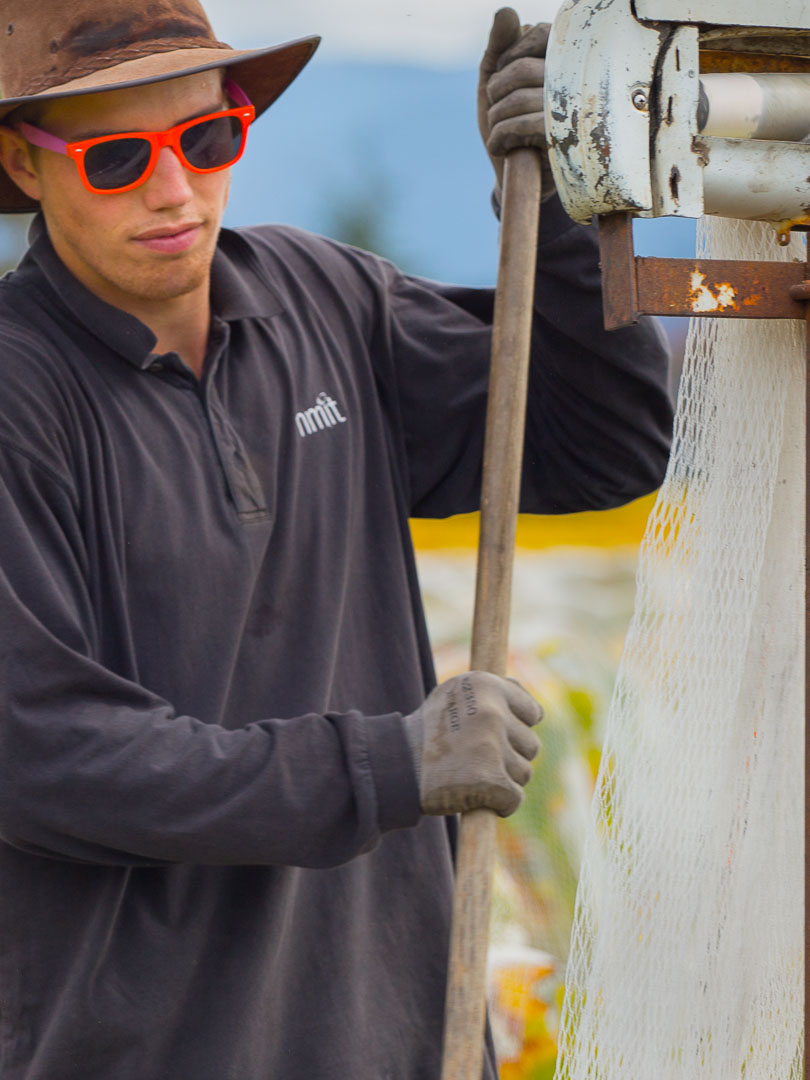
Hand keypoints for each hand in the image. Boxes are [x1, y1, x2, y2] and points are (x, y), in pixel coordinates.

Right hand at [403, 671, 541, 816]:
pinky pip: (514, 798)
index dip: (516, 728)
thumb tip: (536, 709)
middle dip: (510, 756)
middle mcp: (492, 712)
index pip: (533, 713)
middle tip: (475, 759)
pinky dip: (499, 804)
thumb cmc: (428, 732)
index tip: (495, 737)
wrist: (395, 766)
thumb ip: (494, 694)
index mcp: (487, 685)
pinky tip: (474, 796)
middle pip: (531, 745)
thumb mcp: (455, 695)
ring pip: (524, 773)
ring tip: (469, 774)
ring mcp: (492, 747)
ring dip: (503, 779)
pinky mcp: (491, 781)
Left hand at [477, 8, 555, 201]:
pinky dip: (500, 137)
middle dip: (496, 92)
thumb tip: (506, 12)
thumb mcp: (497, 82)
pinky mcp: (565, 140)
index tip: (500, 77)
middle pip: (522, 69)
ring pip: (519, 99)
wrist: (518, 177)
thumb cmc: (511, 124)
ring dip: (496, 119)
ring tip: (499, 133)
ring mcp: (573, 111)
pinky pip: (525, 125)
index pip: (537, 34)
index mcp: (564, 61)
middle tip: (495, 110)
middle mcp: (576, 82)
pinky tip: (499, 147)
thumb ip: (499, 47)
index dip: (509, 56)